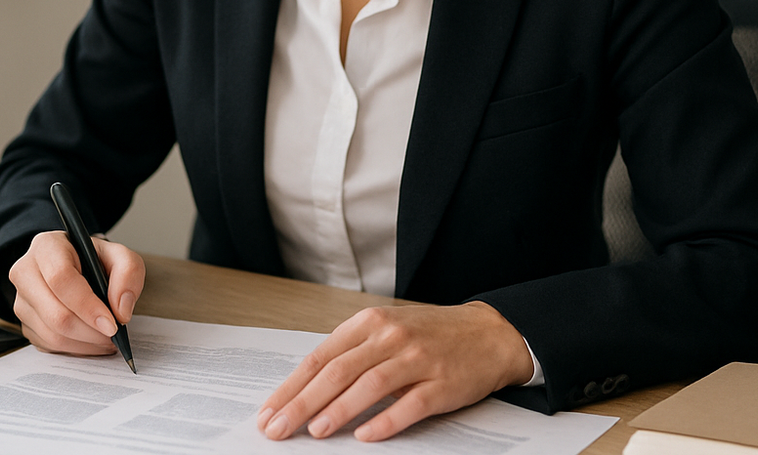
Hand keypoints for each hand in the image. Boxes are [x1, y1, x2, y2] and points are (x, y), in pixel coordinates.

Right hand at [8, 230, 143, 355]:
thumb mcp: (119, 255)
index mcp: (47, 247)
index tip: (112, 324)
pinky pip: (50, 345)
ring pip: (52, 334)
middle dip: (91, 331)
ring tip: (107, 339)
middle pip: (56, 314)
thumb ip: (128, 274)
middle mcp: (26, 272)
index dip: (88, 305)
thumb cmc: (94, 259)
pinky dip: (76, 348)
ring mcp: (21, 300)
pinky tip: (92, 340)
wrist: (76, 267)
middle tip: (114, 335)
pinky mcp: (24, 323)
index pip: (61, 279)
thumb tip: (120, 312)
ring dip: (86, 343)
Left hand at [256, 301, 533, 441]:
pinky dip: (385, 421)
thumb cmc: (430, 335)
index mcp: (370, 322)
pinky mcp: (442, 382)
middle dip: (303, 403)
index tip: (269, 410)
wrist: (487, 333)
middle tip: (279, 428)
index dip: (292, 386)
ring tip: (315, 432)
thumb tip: (307, 389)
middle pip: (337, 372)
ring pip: (369, 385)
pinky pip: (409, 404)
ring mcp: (417, 358)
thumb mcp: (386, 330)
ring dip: (339, 410)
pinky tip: (365, 436)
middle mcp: (391, 336)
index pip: (320, 357)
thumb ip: (352, 352)